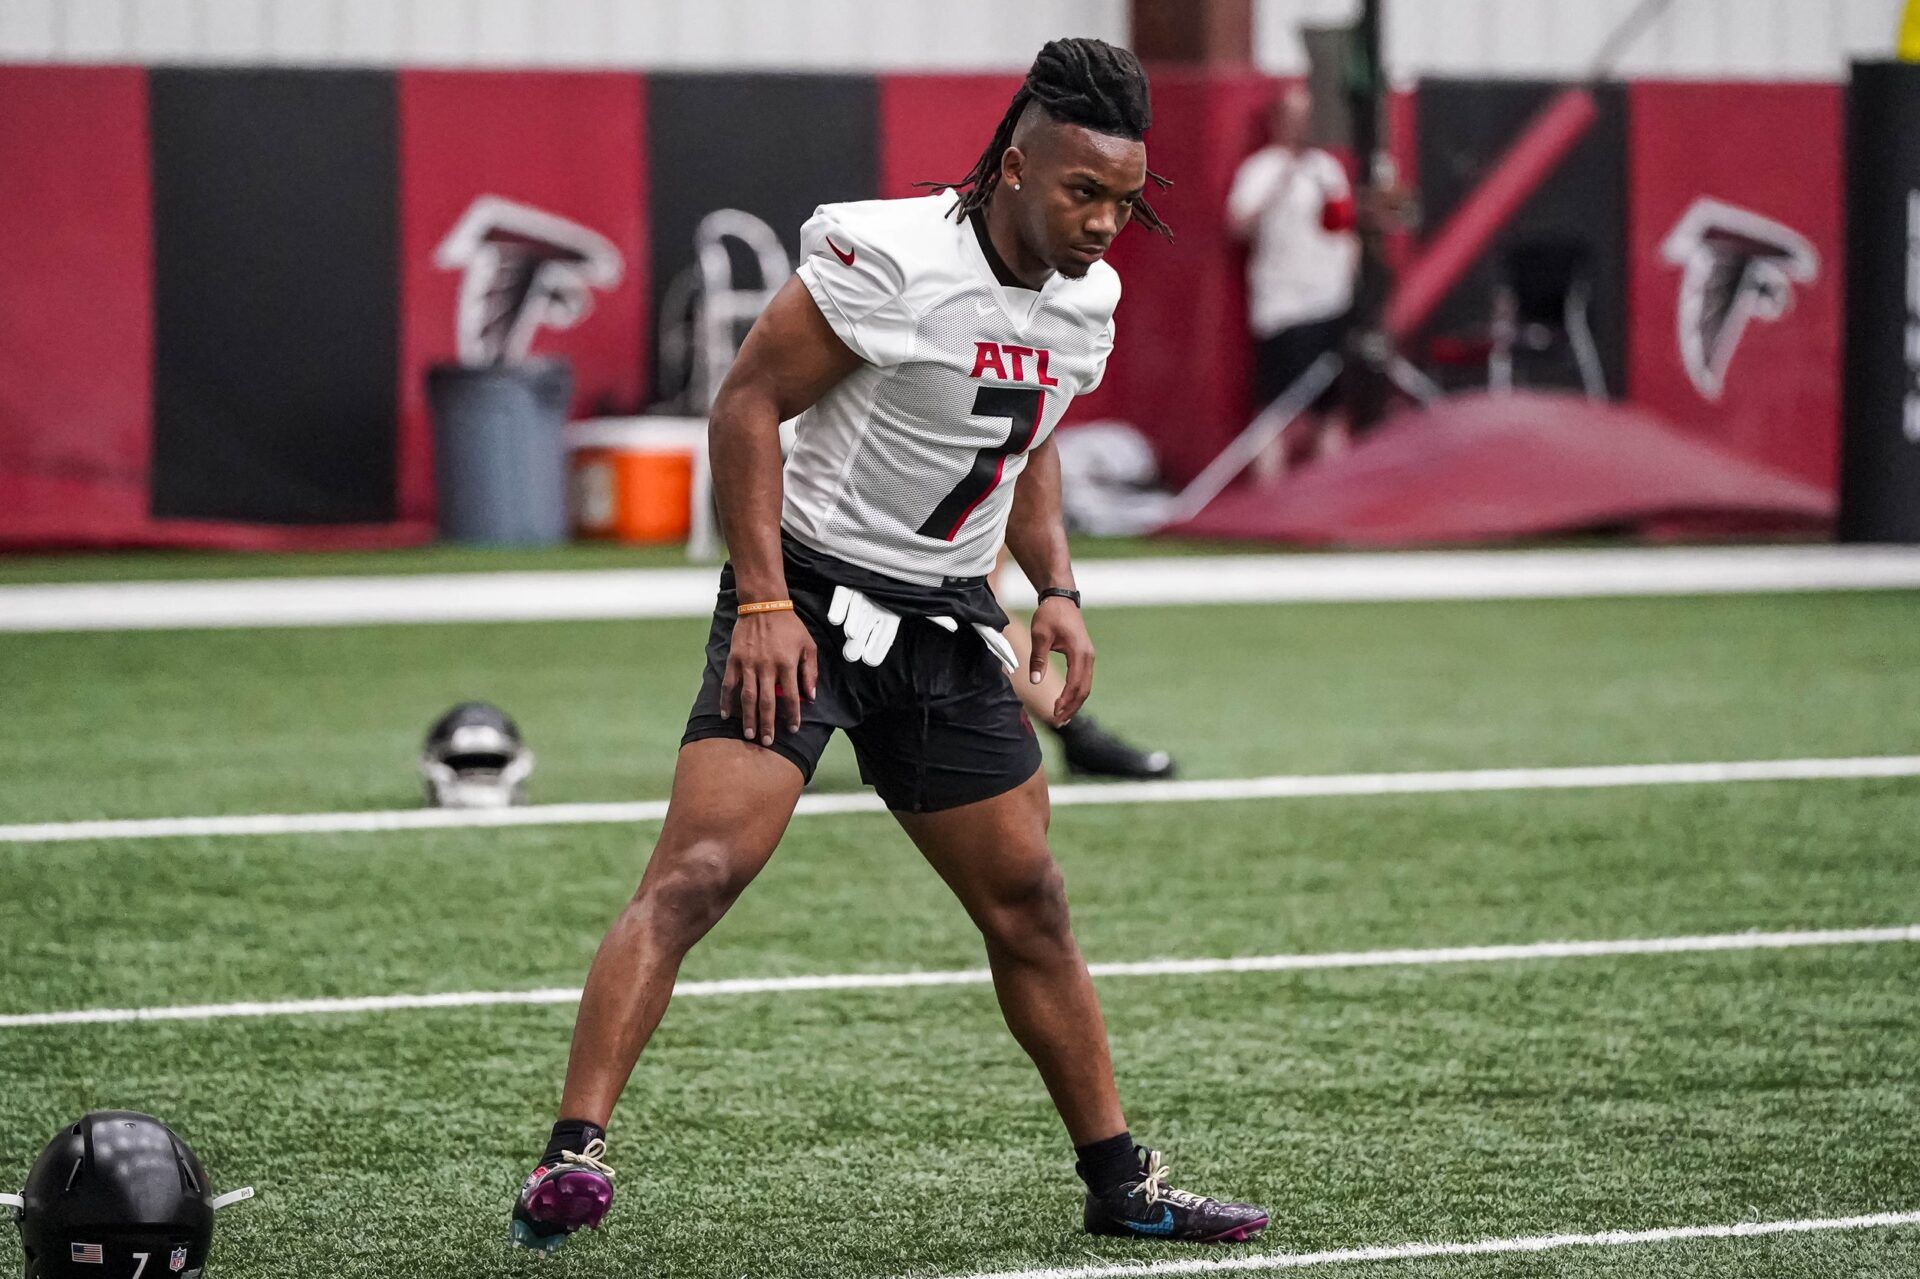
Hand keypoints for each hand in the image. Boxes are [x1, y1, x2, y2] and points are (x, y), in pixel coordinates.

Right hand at [720, 610, 816, 745]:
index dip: (792, 715)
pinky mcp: (734, 660)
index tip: (793, 729)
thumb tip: (811, 696)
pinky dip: (726, 700)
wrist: (764, 605)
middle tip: (767, 742)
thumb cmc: (789, 626)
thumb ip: (810, 671)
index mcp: (787, 664)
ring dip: (748, 718)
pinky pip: (729, 684)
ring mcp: (748, 664)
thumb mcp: (808, 646)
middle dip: (768, 724)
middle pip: (767, 702)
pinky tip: (725, 714)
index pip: (791, 697)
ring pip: (748, 697)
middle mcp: (767, 667)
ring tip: (748, 734)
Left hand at [1027, 597, 1093, 725]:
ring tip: (1061, 718)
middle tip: (1058, 722)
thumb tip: (1034, 681)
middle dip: (1071, 708)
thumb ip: (1038, 658)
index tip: (1054, 713)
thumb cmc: (1049, 615)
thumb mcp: (1040, 635)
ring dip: (1074, 703)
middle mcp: (1088, 657)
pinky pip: (1083, 679)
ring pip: (1085, 686)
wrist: (1061, 599)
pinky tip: (1065, 702)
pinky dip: (1075, 693)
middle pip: (1084, 690)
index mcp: (1079, 652)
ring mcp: (1088, 657)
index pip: (1075, 684)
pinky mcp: (1084, 656)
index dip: (1065, 701)